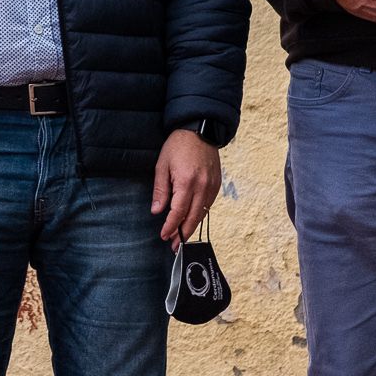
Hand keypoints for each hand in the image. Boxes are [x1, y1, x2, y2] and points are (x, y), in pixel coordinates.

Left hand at [152, 129, 221, 243]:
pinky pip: (208, 204)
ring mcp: (212, 186)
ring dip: (192, 226)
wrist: (199, 129)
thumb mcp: (162, 165)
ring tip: (182, 237)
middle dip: (183, 234)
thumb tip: (157, 211)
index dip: (171, 226)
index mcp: (187, 182)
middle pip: (193, 217)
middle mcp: (202, 186)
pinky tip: (192, 220)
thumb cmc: (177, 146)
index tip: (164, 236)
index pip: (178, 212)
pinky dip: (200, 214)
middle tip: (175, 246)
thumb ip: (161, 190)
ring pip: (203, 213)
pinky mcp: (217, 184)